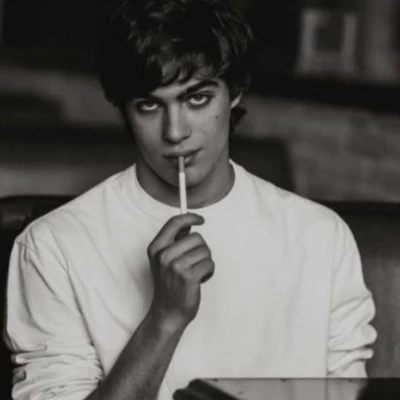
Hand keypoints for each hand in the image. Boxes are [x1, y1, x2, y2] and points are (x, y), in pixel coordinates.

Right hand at [147, 213, 214, 329]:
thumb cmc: (169, 285)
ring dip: (205, 261)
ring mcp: (176, 266)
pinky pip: (209, 263)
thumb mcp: (163, 260)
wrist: (167, 313)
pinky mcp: (189, 277)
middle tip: (194, 263)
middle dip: (201, 249)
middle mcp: (164, 255)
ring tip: (195, 273)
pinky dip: (209, 272)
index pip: (174, 223)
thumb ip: (174, 242)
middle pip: (196, 237)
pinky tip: (200, 280)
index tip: (200, 219)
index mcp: (156, 248)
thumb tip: (188, 224)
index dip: (190, 217)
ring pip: (205, 250)